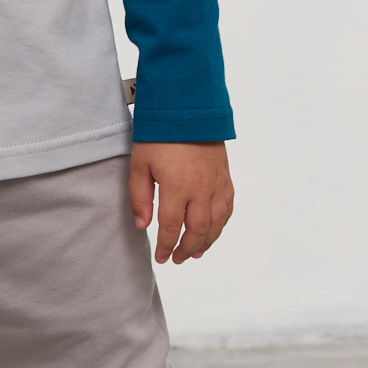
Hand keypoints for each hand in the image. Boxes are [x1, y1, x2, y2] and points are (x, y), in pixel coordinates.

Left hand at [128, 141, 233, 264]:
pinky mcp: (225, 175)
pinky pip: (228, 206)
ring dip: (207, 241)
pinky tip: (214, 229)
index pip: (171, 227)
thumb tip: (142, 226)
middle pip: (197, 230)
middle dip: (187, 249)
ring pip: (216, 222)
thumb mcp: (140, 163)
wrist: (189, 108)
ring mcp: (216, 183)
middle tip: (177, 260)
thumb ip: (139, 197)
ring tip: (196, 253)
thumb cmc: (160, 134)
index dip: (166, 246)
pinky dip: (222, 223)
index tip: (161, 258)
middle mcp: (200, 189)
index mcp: (177, 187)